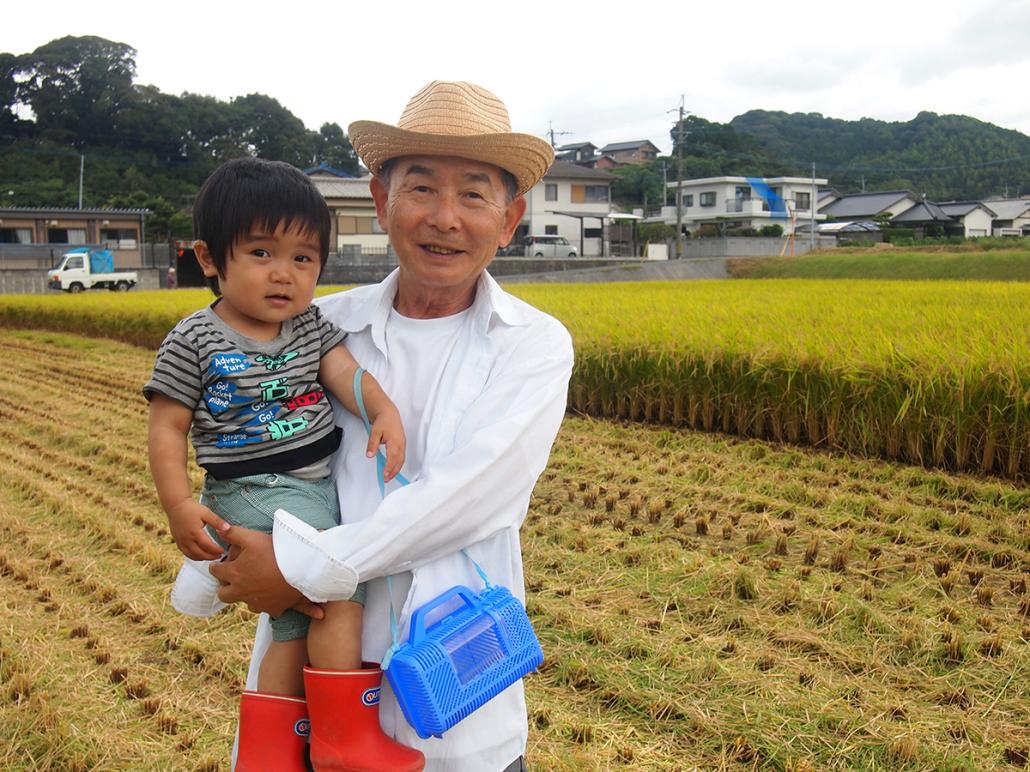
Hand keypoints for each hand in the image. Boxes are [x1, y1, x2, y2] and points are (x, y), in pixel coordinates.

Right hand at [166, 500, 228, 560]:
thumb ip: (217, 521)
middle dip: (210, 556)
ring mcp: (181, 541)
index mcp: (195, 532)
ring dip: (202, 558)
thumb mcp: (206, 513)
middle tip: (219, 556)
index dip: (216, 550)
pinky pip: (185, 553)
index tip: (223, 551)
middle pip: (199, 553)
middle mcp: (186, 539)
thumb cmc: (192, 508)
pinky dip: (194, 556)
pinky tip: (200, 555)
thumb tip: (228, 528)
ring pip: (191, 555)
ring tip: (211, 557)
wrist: (176, 505)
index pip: (207, 546)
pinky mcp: (177, 541)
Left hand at [208, 525, 323, 618]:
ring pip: (244, 602)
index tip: (222, 564)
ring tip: (256, 583)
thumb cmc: (276, 551)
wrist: (302, 568)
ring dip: (246, 595)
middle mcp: (241, 591)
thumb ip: (233, 533)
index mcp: (234, 574)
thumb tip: (219, 530)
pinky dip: (267, 602)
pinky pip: (265, 608)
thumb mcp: (253, 537)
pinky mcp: (272, 609)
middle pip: (224, 594)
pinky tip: (273, 592)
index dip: (217, 566)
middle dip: (226, 586)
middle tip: (235, 577)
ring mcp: (257, 602)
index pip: (215, 571)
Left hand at [368, 405, 405, 481]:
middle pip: (399, 461)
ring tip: (389, 477)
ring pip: (401, 460)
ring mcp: (403, 445)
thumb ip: (372, 444)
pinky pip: (402, 457)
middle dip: (393, 472)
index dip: (389, 467)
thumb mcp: (375, 432)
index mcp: (395, 441)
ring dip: (396, 469)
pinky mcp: (402, 445)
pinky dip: (398, 464)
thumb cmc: (383, 422)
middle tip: (386, 479)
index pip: (392, 457)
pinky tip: (393, 468)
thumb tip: (369, 455)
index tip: (385, 475)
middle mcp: (401, 444)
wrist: (389, 414)